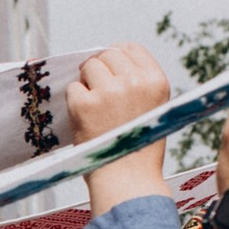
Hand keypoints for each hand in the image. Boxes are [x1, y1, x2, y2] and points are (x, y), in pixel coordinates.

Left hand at [68, 42, 173, 214]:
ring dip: (87, 83)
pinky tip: (86, 120)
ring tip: (95, 109)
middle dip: (100, 70)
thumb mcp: (154, 109)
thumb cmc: (138, 148)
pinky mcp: (85, 104)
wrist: (127, 180)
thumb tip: (108, 60)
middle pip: (107, 54)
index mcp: (156, 81)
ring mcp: (109, 91)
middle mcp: (134, 82)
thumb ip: (139, 83)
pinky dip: (75, 102)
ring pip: (88, 67)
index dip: (117, 57)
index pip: (130, 48)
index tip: (111, 71)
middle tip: (100, 94)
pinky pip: (73, 88)